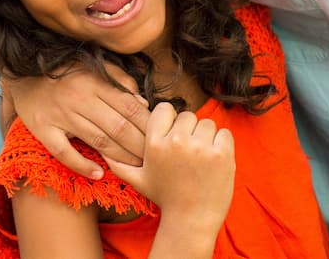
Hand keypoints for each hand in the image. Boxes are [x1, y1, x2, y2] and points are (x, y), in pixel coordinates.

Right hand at [7, 65, 150, 177]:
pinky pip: (64, 152)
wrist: (22, 69)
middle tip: (153, 159)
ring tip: (135, 168)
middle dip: (139, 145)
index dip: (147, 125)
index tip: (160, 137)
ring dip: (119, 157)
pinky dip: (82, 164)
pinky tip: (99, 173)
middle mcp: (80, 99)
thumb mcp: (94, 66)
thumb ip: (120, 81)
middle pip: (117, 127)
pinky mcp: (42, 129)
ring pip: (97, 140)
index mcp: (95, 82)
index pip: (129, 107)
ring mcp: (61, 116)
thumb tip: (142, 103)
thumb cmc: (65, 69)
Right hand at [106, 102, 234, 229]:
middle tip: (187, 153)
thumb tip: (103, 151)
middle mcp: (177, 142)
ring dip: (206, 137)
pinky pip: (225, 133)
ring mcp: (201, 147)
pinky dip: (222, 144)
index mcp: (155, 144)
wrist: (191, 220)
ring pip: (207, 123)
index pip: (165, 108)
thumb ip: (119, 163)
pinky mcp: (222, 153)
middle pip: (188, 115)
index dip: (170, 120)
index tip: (172, 135)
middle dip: (189, 131)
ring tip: (200, 158)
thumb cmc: (166, 198)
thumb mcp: (139, 180)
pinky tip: (214, 160)